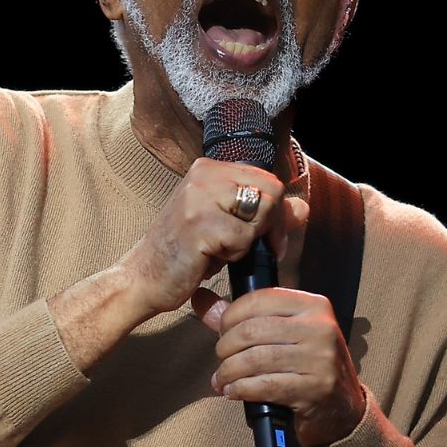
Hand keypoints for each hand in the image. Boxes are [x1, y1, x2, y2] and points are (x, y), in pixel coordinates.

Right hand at [116, 158, 299, 318]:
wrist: (143, 278)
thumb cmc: (186, 254)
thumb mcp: (226, 226)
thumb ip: (264, 215)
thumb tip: (303, 207)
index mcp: (209, 169)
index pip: (268, 179)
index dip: (275, 212)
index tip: (264, 238)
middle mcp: (204, 175)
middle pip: (271, 192)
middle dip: (269, 227)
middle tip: (246, 249)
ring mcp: (199, 197)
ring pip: (259, 214)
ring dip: (247, 241)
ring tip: (220, 250)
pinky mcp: (199, 224)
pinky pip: (243, 239)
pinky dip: (233, 255)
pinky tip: (208, 258)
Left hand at [197, 280, 367, 446]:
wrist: (342, 408)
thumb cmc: (306, 366)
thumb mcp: (283, 335)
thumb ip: (242, 318)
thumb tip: (201, 300)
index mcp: (313, 305)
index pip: (259, 299)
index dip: (231, 316)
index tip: (222, 331)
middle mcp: (320, 327)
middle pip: (252, 331)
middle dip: (226, 347)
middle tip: (221, 359)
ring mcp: (320, 359)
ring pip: (255, 359)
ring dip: (229, 372)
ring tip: (222, 379)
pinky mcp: (315, 388)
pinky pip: (265, 385)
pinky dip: (241, 389)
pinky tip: (233, 392)